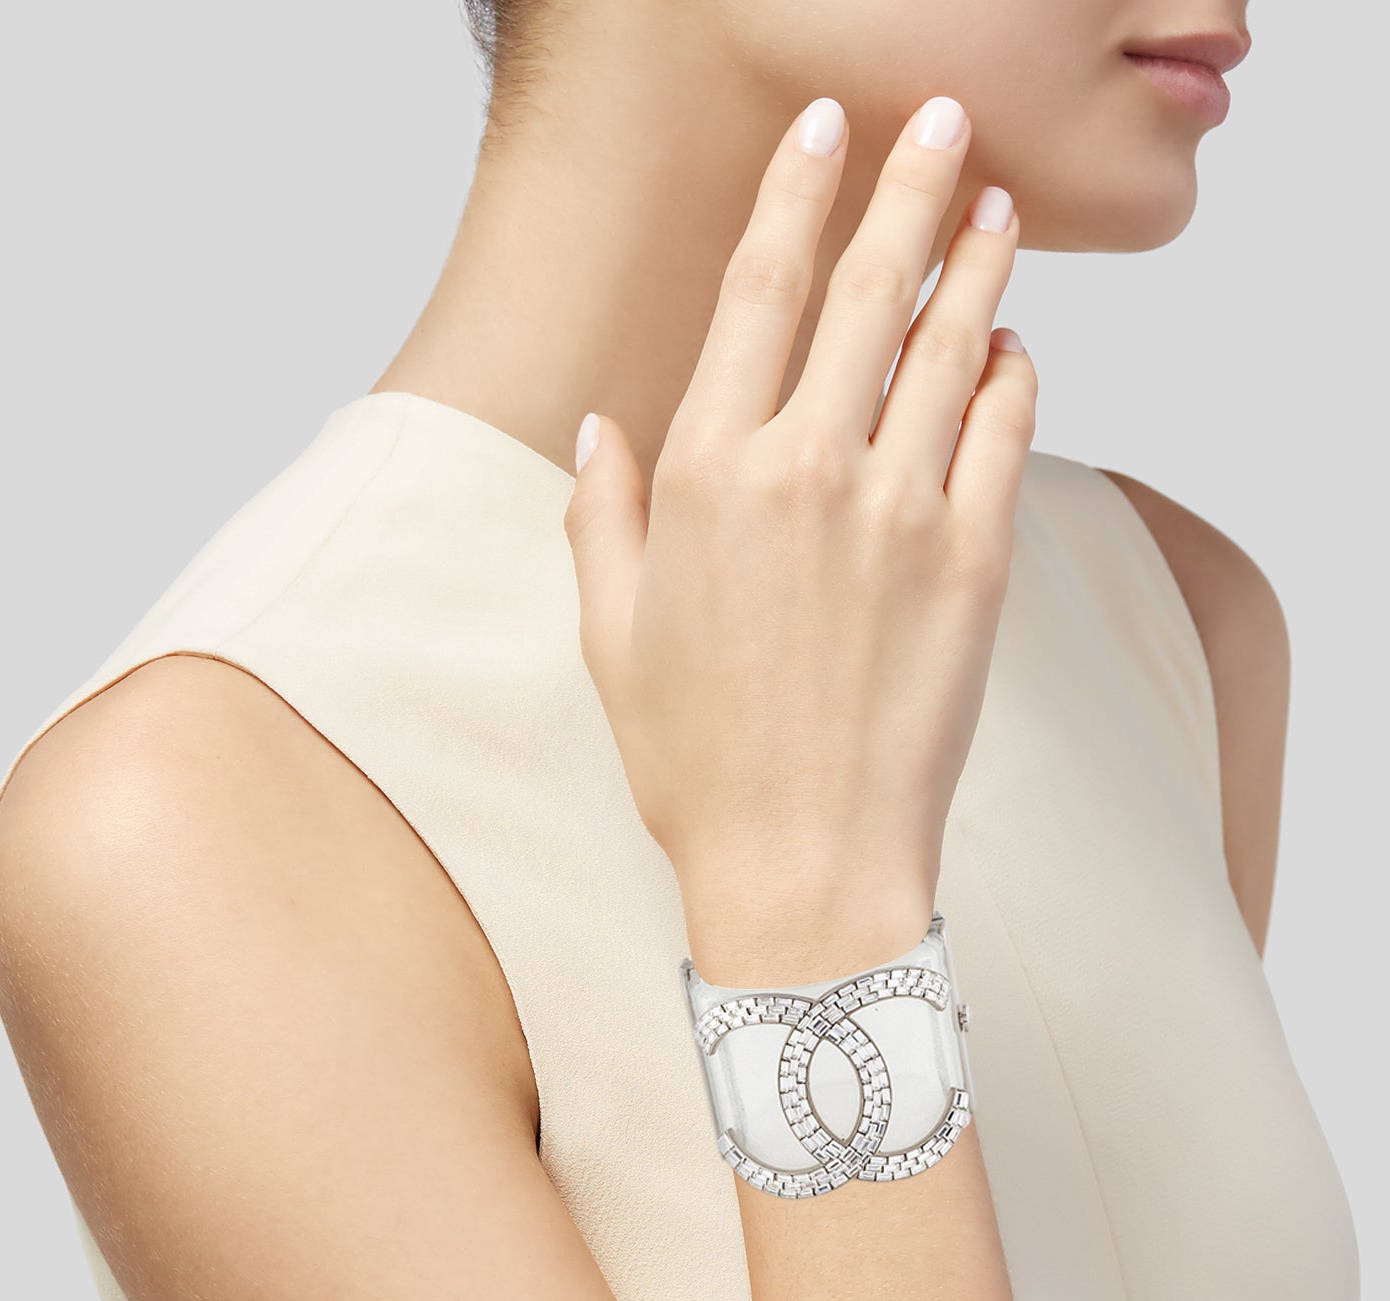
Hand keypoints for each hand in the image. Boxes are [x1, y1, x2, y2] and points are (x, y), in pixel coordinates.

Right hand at [562, 93, 1034, 983]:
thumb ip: (603, 517)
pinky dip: (1012, 374)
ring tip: (993, 206)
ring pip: (949, 343)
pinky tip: (1012, 347)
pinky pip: (1002, 431)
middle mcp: (803, 470)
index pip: (757, 290)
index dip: (796, 192)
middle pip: (864, 287)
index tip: (824, 131)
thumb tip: (601, 430)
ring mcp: (898, 510)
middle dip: (905, 186)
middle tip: (938, 122)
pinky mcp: (973, 561)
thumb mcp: (612, 640)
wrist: (806, 867)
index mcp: (703, 476)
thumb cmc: (699, 765)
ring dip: (976, 260)